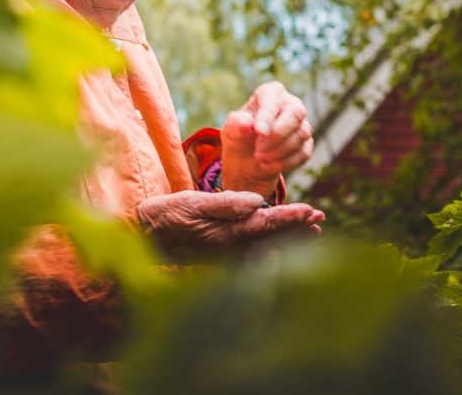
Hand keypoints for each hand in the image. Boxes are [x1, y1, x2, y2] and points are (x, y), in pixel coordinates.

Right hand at [135, 189, 323, 262]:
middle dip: (297, 229)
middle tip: (320, 219)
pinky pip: (253, 254)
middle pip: (272, 240)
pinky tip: (277, 246)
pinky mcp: (218, 258)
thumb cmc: (165, 215)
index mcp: (226, 235)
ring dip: (288, 238)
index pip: (267, 224)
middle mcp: (230, 250)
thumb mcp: (192, 203)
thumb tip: (258, 203)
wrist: (142, 237)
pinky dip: (270, 247)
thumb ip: (225, 204)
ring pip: (266, 248)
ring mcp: (225, 257)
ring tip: (310, 230)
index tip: (311, 210)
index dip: (291, 217)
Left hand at [221, 81, 313, 197]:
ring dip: (279, 151)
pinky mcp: (306, 144)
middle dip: (277, 134)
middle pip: (295, 114)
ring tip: (258, 157)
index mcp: (271, 93)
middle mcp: (291, 104)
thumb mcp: (231, 130)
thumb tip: (246, 124)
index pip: (274, 99)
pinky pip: (303, 153)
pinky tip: (266, 166)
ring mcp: (301, 124)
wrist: (246, 158)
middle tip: (258, 148)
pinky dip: (284, 163)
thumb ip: (236, 124)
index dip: (268, 116)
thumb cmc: (239, 135)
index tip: (259, 132)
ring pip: (301, 134)